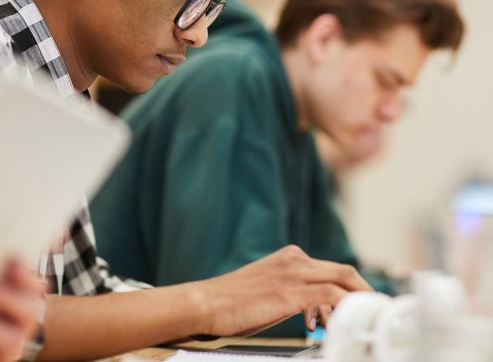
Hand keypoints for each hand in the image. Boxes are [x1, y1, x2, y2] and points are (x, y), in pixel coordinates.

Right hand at [196, 245, 371, 336]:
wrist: (206, 302)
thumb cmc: (233, 302)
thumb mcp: (269, 289)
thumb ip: (293, 292)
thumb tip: (317, 310)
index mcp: (290, 257)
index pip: (332, 269)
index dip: (353, 288)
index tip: (364, 305)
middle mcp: (294, 259)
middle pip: (344, 271)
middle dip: (366, 293)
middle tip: (377, 314)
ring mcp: (292, 273)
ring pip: (342, 280)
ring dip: (359, 303)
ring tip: (361, 325)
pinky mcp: (288, 292)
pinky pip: (330, 295)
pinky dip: (345, 308)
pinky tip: (342, 326)